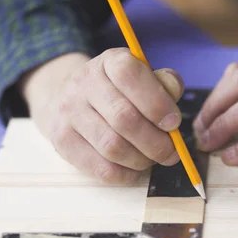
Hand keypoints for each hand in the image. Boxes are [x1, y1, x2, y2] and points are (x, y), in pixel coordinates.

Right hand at [19, 49, 184, 183]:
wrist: (71, 99)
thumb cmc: (119, 91)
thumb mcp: (142, 77)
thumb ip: (164, 84)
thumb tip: (173, 93)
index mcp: (108, 62)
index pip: (130, 75)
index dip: (157, 102)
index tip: (174, 123)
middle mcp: (84, 83)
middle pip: (124, 118)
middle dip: (156, 142)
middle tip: (171, 152)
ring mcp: (69, 113)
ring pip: (113, 147)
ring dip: (142, 160)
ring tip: (152, 159)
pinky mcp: (62, 141)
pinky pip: (101, 168)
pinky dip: (126, 174)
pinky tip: (135, 169)